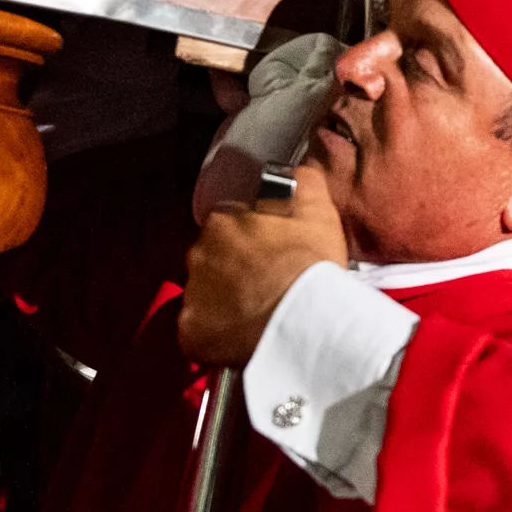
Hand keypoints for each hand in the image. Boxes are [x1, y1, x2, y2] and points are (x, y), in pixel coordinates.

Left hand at [180, 165, 349, 364]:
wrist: (307, 322)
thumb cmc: (313, 267)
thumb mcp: (318, 212)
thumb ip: (303, 182)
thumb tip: (295, 173)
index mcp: (223, 222)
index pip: (229, 225)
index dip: (251, 241)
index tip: (269, 255)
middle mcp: (198, 254)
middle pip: (212, 260)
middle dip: (233, 271)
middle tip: (266, 287)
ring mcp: (192, 294)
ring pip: (205, 296)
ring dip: (224, 303)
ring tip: (257, 315)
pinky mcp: (192, 331)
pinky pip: (199, 332)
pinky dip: (216, 336)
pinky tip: (242, 338)